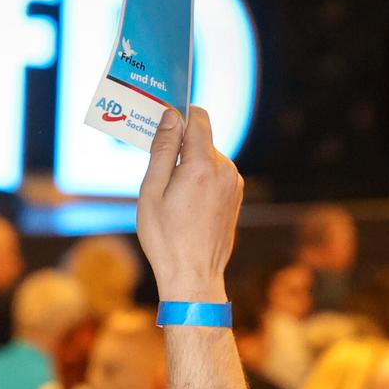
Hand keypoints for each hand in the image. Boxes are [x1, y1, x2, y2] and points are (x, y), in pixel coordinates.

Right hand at [134, 106, 242, 302]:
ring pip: (208, 157)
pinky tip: (186, 204)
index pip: (198, 118)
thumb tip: (170, 116)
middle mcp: (224, 169)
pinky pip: (216, 174)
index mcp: (202, 165)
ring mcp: (234, 183)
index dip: (180, 113)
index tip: (163, 121)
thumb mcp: (152, 191)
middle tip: (158, 171)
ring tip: (171, 195)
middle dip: (180, 146)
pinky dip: (200, 179)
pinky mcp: (235, 195)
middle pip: (201, 139)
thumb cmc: (166, 238)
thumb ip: (163, 150)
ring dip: (190, 165)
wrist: (193, 275)